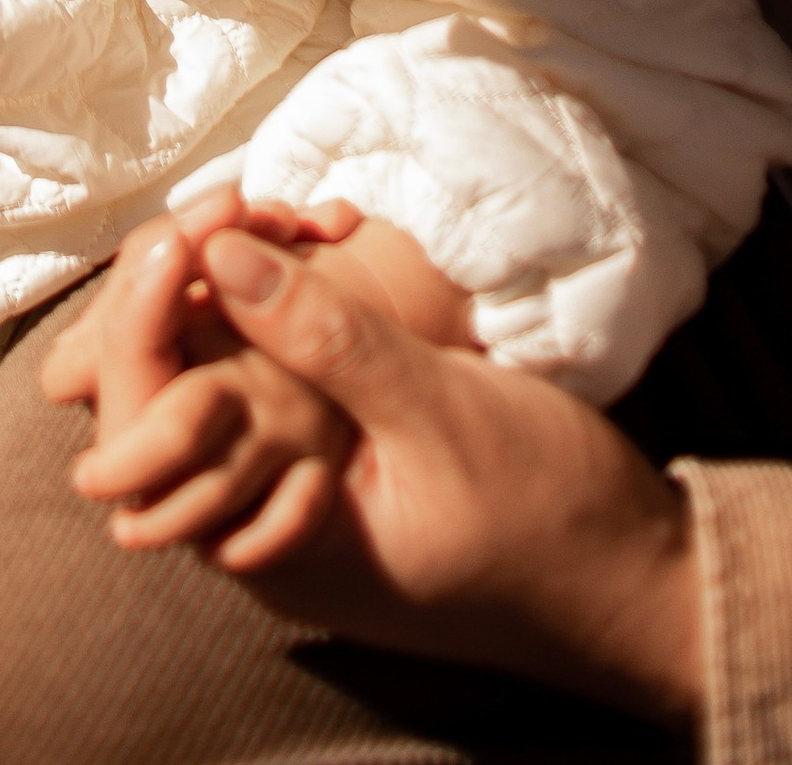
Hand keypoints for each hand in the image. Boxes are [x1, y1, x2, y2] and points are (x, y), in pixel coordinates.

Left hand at [52, 212, 701, 727]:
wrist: (650, 588)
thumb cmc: (556, 517)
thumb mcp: (438, 411)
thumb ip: (324, 335)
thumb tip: (217, 250)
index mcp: (270, 547)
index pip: (140, 426)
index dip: (146, 311)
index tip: (201, 222)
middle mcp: (262, 537)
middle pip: (160, 393)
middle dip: (185, 285)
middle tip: (237, 203)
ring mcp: (299, 509)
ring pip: (211, 380)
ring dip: (229, 290)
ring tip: (271, 215)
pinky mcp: (338, 475)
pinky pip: (267, 388)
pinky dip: (275, 318)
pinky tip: (307, 254)